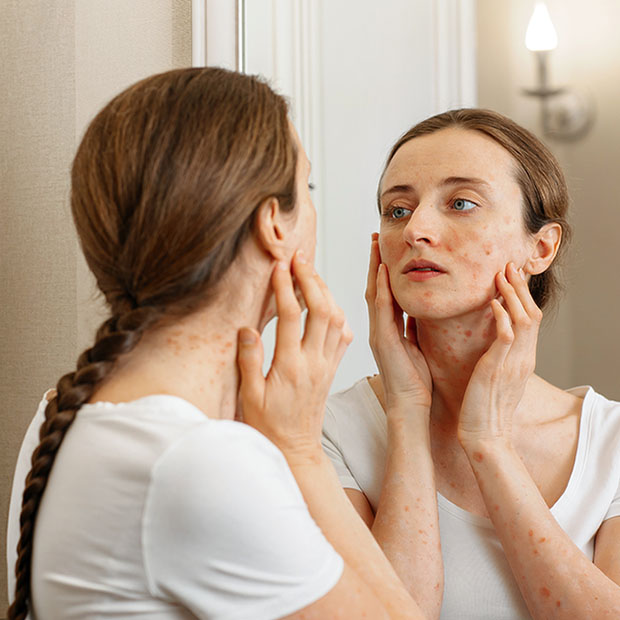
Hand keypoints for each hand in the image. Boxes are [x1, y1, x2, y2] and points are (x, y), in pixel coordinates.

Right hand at [237, 251, 352, 460]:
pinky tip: (328, 303)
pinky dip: (338, 312)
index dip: (285, 287)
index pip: (291, 316)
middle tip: (299, 257)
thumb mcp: (250, 396)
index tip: (278, 266)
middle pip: (322, 310)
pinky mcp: (333, 369)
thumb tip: (247, 328)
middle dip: (312, 279)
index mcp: (290, 366)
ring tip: (311, 273)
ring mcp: (327, 365)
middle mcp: (314, 362)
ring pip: (337, 319)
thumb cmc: (268, 424)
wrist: (296, 448)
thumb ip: (249, 361)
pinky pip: (344, 335)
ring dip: (327, 292)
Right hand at [366, 234, 431, 409]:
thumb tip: (418, 312)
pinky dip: (383, 289)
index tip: (384, 248)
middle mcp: (379, 328)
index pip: (383, 293)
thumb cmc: (414, 382)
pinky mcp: (384, 341)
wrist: (410, 407)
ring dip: (376, 268)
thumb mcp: (416, 347)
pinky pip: (383, 310)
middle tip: (376, 237)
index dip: (382, 270)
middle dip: (376, 261)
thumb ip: (413, 329)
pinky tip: (384, 272)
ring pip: (375, 293)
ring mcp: (378, 334)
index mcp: (387, 330)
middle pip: (375, 288)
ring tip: (376, 244)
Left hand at [458, 262, 541, 447]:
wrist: (484, 434)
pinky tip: (492, 303)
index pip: (529, 319)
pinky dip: (501, 317)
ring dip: (512, 295)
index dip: (522, 296)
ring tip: (501, 275)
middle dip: (520, 288)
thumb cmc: (484, 406)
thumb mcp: (496, 376)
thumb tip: (493, 339)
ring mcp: (513, 363)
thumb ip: (498, 356)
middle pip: (531, 313)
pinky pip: (506, 337)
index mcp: (522, 358)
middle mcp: (523, 358)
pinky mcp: (498, 368)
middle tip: (508, 266)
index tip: (510, 277)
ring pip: (523, 320)